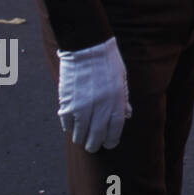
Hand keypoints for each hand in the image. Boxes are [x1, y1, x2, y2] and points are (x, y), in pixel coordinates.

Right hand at [56, 37, 131, 152]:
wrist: (87, 48)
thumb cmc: (108, 63)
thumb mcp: (121, 80)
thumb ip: (123, 99)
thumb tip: (126, 116)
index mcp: (116, 99)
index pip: (114, 127)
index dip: (111, 139)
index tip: (109, 144)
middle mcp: (99, 105)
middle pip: (96, 134)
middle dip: (94, 144)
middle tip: (92, 147)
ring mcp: (81, 105)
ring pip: (79, 132)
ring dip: (80, 137)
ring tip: (81, 139)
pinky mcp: (67, 101)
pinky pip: (67, 122)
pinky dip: (69, 126)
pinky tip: (71, 126)